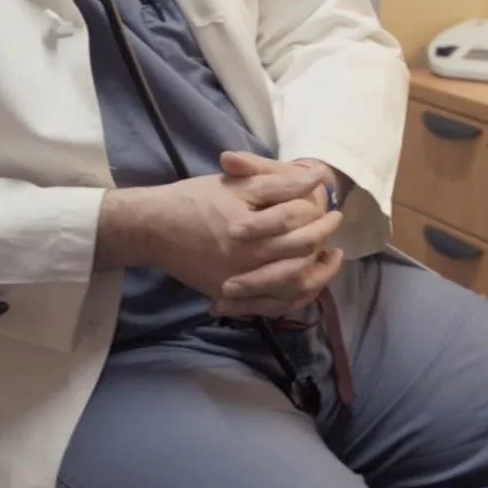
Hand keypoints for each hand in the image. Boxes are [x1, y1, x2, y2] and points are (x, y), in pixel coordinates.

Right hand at [96, 161, 340, 305]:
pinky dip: (291, 300)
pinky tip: (304, 286)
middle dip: (323, 245)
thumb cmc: (195, 199)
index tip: (333, 210)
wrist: (153, 227)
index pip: (301, 230)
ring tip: (328, 262)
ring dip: (316, 278)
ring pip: (290, 293)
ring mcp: (240, 286)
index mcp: (253, 236)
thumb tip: (317, 178)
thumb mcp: (238, 184)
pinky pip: (269, 308)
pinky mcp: (230, 296)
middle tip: (334, 231)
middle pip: (301, 263)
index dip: (322, 219)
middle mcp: (249, 267)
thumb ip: (279, 183)